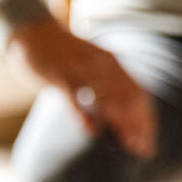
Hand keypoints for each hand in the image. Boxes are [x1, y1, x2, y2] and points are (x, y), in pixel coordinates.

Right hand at [12, 18, 156, 158]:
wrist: (33, 32)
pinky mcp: (59, 73)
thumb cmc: (65, 56)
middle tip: (141, 148)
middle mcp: (101, 65)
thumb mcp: (93, 67)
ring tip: (127, 143)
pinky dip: (85, 113)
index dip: (145, 118)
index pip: (137, 93)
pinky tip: (92, 130)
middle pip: (127, 96)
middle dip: (137, 124)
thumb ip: (107, 87)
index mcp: (112, 64)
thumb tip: (123, 117)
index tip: (147, 142)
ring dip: (120, 121)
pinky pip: (75, 95)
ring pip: (106, 96)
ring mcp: (80, 68)